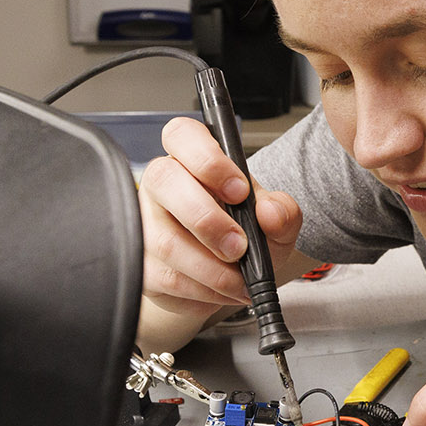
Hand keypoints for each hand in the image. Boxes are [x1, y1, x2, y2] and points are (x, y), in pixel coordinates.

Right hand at [137, 116, 301, 340]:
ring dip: (212, 268)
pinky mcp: (141, 264)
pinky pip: (166, 278)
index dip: (208, 159)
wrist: (229, 275)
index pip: (182, 134)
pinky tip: (224, 290)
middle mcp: (161, 184)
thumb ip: (283, 212)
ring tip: (241, 279)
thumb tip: (270, 213)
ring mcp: (145, 223)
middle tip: (240, 246)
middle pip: (164, 180)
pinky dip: (204, 291)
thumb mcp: (275, 221)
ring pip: (165, 240)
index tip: (240, 190)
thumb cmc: (246, 233)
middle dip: (208, 219)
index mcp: (191, 158)